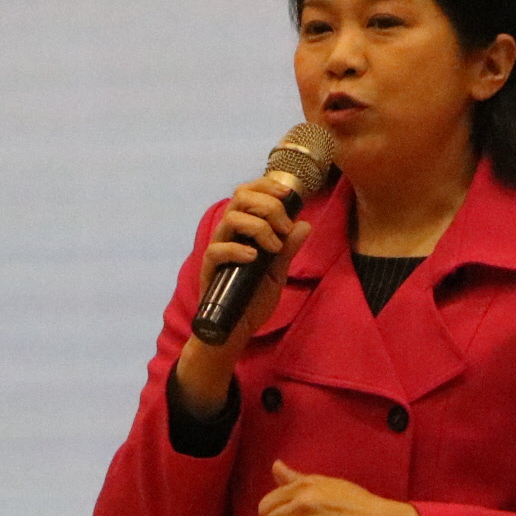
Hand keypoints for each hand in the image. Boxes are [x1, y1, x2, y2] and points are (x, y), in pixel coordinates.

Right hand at [171, 179, 313, 417]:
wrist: (237, 330)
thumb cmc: (253, 299)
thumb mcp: (277, 272)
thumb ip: (288, 249)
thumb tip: (305, 224)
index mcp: (243, 230)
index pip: (248, 193)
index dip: (266, 185)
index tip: (287, 193)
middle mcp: (229, 235)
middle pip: (240, 198)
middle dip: (267, 204)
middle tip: (283, 226)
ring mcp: (218, 251)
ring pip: (230, 219)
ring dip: (258, 226)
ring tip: (273, 246)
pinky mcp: (210, 270)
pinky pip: (217, 250)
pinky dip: (238, 250)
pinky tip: (254, 258)